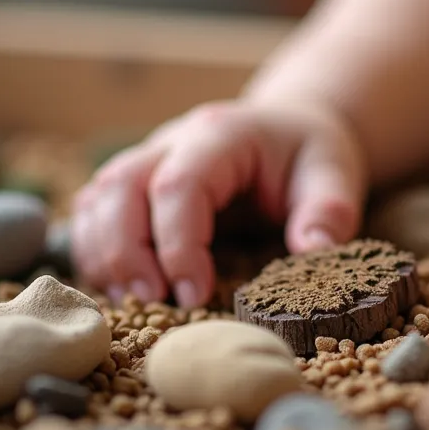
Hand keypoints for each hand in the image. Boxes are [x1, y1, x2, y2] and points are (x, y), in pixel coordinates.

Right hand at [70, 101, 366, 306]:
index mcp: (221, 136)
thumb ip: (329, 211)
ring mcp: (147, 158)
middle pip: (121, 187)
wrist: (288, 127)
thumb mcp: (334, 174)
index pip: (179, 185)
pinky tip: (121, 288)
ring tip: (133, 302)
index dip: (178, 243)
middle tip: (153, 302)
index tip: (195, 294)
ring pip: (99, 197)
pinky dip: (96, 250)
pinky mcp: (134, 181)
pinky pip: (94, 210)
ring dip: (104, 253)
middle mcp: (173, 141)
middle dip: (127, 251)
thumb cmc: (307, 154)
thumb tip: (313, 251)